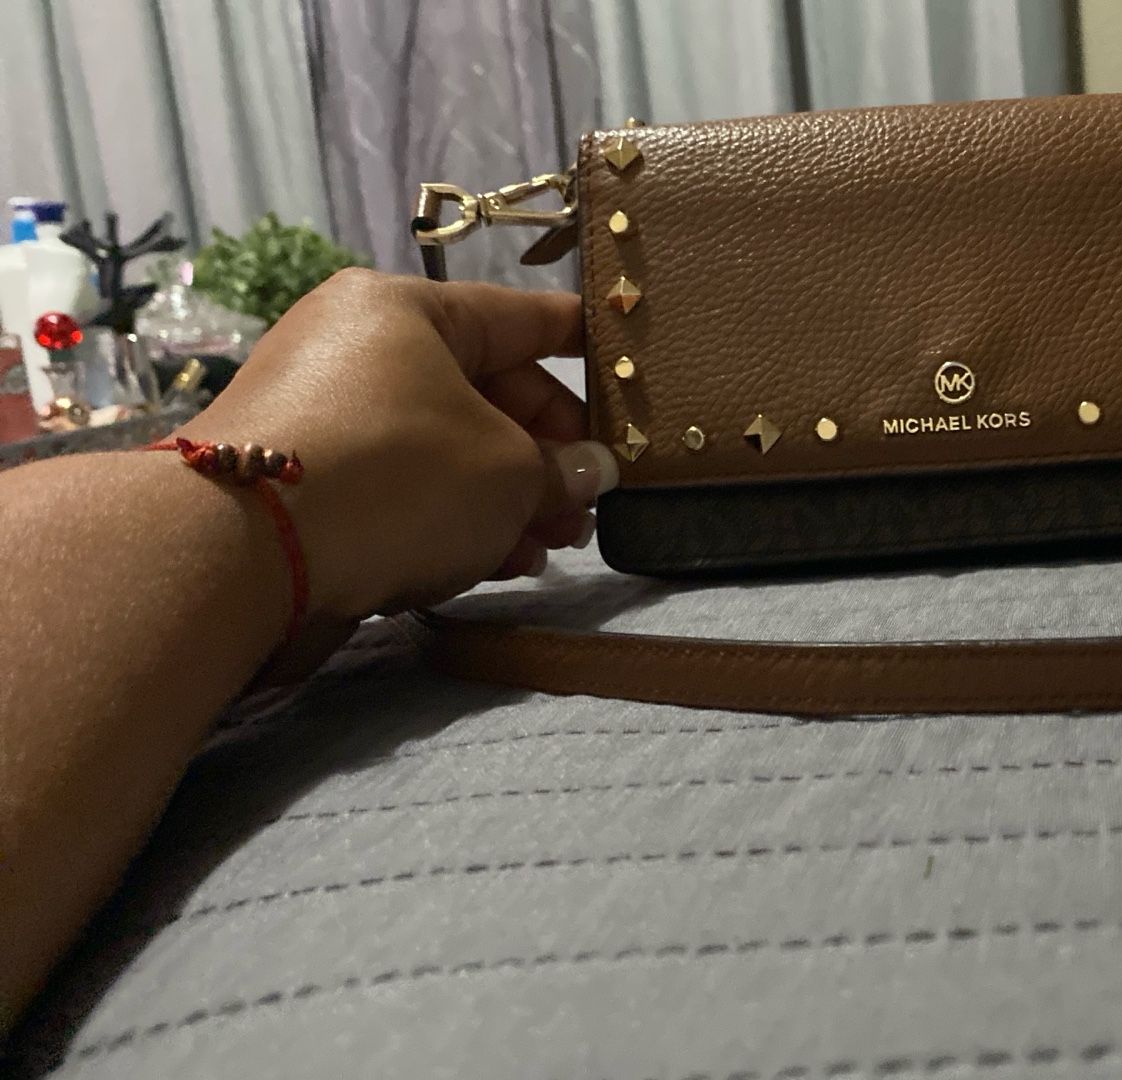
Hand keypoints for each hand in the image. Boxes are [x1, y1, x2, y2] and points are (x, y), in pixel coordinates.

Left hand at [176, 268, 615, 625]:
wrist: (240, 551)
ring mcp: (321, 412)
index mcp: (407, 308)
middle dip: (545, 455)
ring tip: (545, 550)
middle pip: (483, 391)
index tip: (631, 375)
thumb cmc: (396, 478)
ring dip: (503, 498)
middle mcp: (356, 345)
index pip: (523, 318)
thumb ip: (560, 470)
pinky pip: (396, 485)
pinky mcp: (298, 477)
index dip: (585, 347)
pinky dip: (446, 517)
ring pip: (441, 446)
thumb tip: (587, 472)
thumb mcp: (508, 474)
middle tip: (587, 508)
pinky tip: (490, 562)